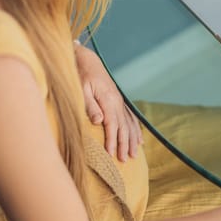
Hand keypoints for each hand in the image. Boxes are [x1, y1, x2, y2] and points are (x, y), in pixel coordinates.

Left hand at [75, 43, 142, 160]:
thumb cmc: (80, 75)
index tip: (112, 155)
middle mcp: (117, 102)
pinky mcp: (119, 101)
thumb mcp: (81, 89)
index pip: (112, 125)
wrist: (87, 60)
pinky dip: (135, 130)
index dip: (113, 141)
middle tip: (125, 160)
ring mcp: (120, 101)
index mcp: (108, 100)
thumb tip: (99, 121)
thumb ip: (90, 106)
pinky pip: (131, 118)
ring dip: (132, 140)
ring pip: (130, 124)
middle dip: (125, 144)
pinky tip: (139, 140)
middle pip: (123, 127)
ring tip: (135, 154)